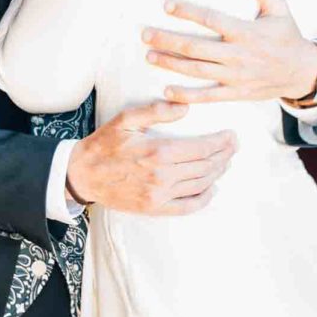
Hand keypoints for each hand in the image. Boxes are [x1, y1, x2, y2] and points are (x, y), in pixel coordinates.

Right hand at [67, 101, 237, 215]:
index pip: (202, 148)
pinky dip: (204, 198)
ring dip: (218, 172)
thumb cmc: (104, 144)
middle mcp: (162, 176)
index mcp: (158, 152)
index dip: (222, 142)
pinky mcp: (154, 208)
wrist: (82, 175)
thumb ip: (156, 111)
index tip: (232, 135)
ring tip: (226, 161)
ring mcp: (159, 195)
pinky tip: (212, 188)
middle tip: (234, 146)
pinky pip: (187, 206)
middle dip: (225, 155)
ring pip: (200, 185)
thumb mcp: (126, 119)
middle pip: (206, 166)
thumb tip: (185, 108)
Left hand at [148, 0, 316, 105]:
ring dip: (170, 63)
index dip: (188, 12)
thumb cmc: (288, 36)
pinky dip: (187, 95)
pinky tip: (167, 90)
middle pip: (195, 47)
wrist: (303, 72)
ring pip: (197, 70)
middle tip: (145, 34)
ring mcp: (236, 76)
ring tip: (150, 55)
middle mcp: (238, 55)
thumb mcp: (280, 8)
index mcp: (247, 32)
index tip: (167, 5)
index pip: (211, 19)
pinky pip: (208, 96)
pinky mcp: (236, 93)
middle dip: (167, 40)